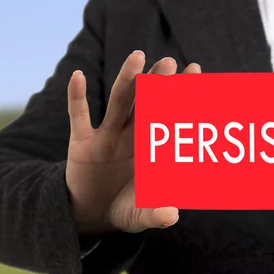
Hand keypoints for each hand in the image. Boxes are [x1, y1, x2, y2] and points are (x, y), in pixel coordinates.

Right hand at [66, 50, 200, 233]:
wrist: (93, 214)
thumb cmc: (127, 209)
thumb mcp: (142, 215)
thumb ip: (156, 215)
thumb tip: (172, 215)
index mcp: (153, 148)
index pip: (171, 118)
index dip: (182, 97)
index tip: (196, 71)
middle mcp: (133, 136)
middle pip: (148, 104)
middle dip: (159, 84)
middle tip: (171, 62)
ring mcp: (107, 136)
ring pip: (118, 103)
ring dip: (126, 80)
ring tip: (137, 57)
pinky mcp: (81, 144)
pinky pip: (79, 117)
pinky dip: (77, 97)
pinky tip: (78, 76)